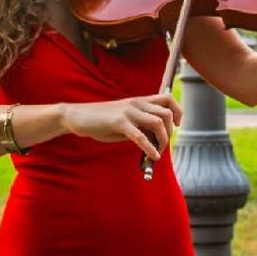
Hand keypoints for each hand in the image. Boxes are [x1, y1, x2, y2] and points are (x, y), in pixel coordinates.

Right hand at [61, 93, 182, 160]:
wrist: (78, 116)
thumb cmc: (102, 120)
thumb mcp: (125, 120)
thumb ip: (141, 126)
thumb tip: (155, 139)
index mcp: (140, 101)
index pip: (168, 98)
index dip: (178, 111)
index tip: (177, 125)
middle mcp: (137, 103)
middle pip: (167, 113)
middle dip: (170, 131)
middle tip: (164, 144)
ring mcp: (128, 112)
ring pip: (157, 123)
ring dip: (162, 140)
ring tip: (158, 151)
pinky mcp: (119, 123)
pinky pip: (140, 136)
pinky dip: (150, 148)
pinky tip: (152, 156)